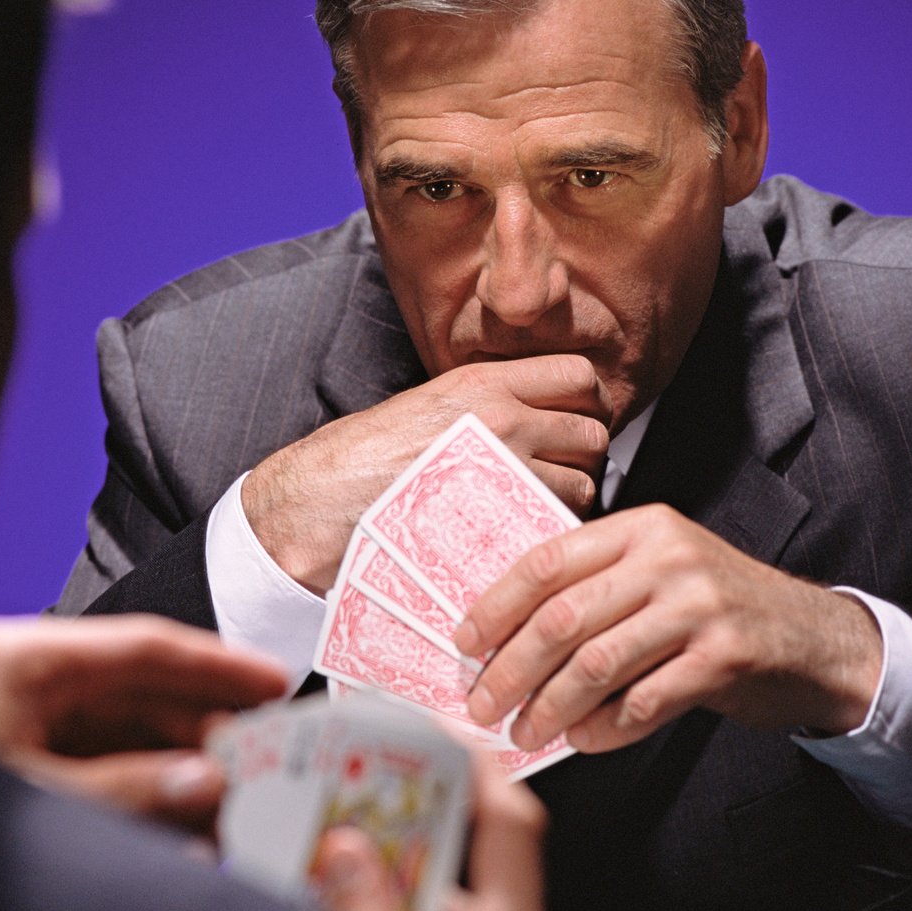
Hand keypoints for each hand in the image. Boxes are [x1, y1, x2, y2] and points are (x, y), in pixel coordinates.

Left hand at [0, 615, 287, 831]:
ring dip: (180, 772)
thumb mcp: (36, 799)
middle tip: (266, 761)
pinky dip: (145, 799)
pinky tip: (187, 828)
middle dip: (205, 730)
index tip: (274, 682)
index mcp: (20, 663)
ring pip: (125, 739)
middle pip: (140, 693)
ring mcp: (20, 727)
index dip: (216, 664)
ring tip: (237, 804)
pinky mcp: (19, 770)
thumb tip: (204, 783)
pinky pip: (100, 775)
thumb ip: (128, 792)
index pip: (142, 647)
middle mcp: (23, 686)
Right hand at [241, 353, 610, 591]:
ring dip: (572, 501)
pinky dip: (552, 533)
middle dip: (585, 455)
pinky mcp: (501, 519)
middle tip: (562, 472)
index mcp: (483, 381)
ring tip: (539, 510)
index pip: (578, 374)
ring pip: (584, 484)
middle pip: (592, 431)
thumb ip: (482, 403)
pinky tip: (527, 537)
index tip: (575, 419)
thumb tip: (530, 412)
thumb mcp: (424, 404)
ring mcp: (505, 471)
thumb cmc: (359, 459)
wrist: (319, 504)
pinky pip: (557, 524)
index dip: (587, 400)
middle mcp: (503, 418)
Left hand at [456, 503, 883, 750]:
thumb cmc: (719, 610)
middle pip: (563, 617)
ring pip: (596, 663)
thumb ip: (598, 587)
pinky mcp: (724, 657)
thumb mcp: (662, 572)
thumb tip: (506, 636)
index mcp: (642, 528)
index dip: (497, 605)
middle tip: (482, 704)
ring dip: (550, 707)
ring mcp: (699, 607)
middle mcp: (669, 558)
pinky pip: (643, 701)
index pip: (548, 560)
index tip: (465, 644)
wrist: (816, 639)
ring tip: (526, 733)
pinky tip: (582, 740)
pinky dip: (604, 728)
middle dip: (511, 668)